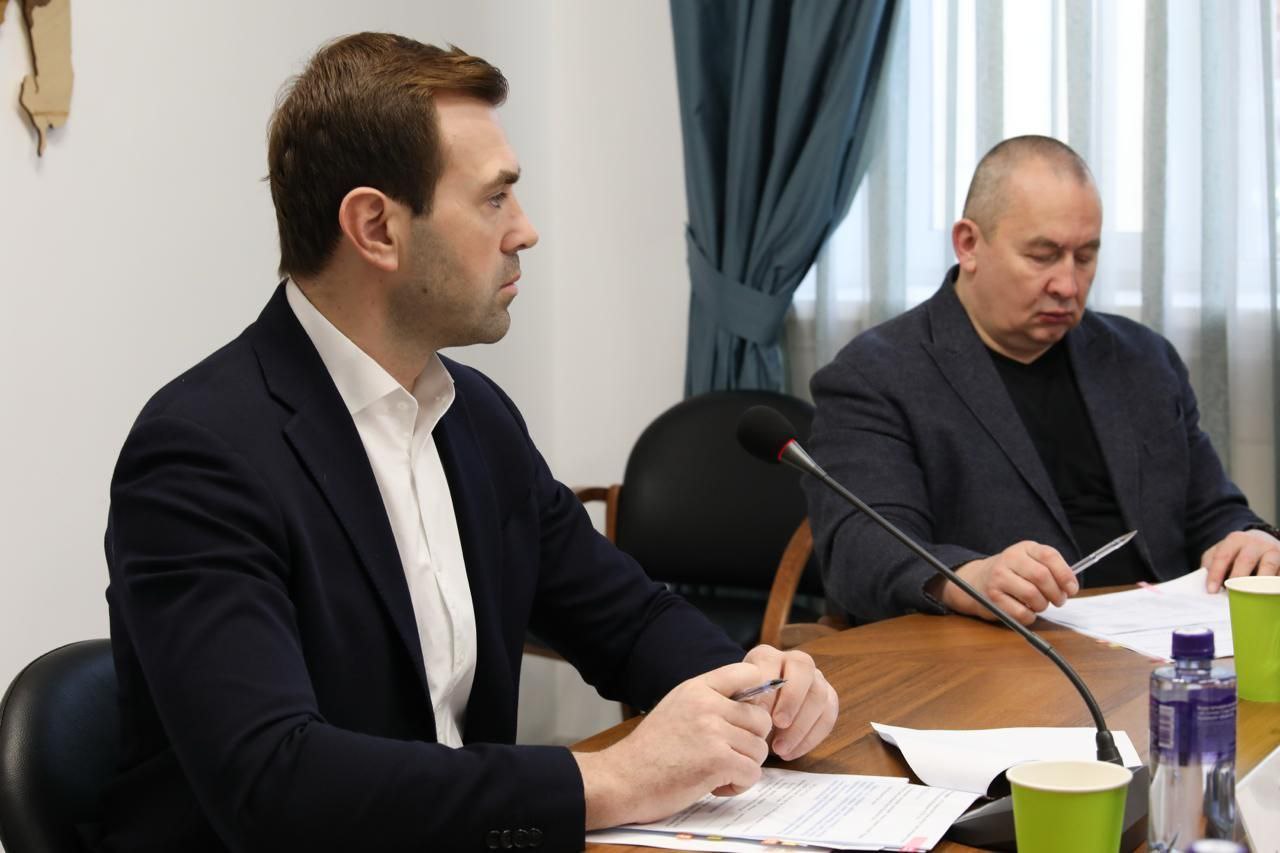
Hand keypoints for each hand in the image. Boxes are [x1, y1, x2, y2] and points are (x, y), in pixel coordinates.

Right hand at [572, 662, 772, 828]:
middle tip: (726, 755)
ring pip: (759, 749)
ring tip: (716, 772)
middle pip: (761, 719)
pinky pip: (752, 773)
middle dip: (750, 742)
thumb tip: (750, 703)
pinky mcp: (717, 760)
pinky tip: (715, 785)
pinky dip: (738, 785)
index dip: (757, 696)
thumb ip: (709, 700)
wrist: (622, 779)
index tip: (744, 718)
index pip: (747, 672)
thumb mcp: (677, 708)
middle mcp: (707, 704)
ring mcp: (713, 731)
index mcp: (697, 688)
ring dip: (743, 767)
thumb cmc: (649, 751)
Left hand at [742, 645, 838, 760]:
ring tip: (780, 749)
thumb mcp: (735, 703)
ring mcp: (815, 679)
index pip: (772, 662)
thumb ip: (742, 703)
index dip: (767, 688)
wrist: (753, 719)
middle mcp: (794, 661)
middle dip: (792, 698)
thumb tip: (755, 712)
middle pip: (804, 668)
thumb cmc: (741, 709)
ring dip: (801, 725)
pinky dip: (810, 738)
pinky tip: (791, 752)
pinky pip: (827, 716)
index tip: (759, 713)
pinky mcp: (828, 699)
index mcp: (766, 657)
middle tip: (778, 724)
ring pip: (819, 694)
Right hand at [942, 541, 1077, 625]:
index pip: (1049, 556)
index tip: (1071, 589)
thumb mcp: (1029, 562)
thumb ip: (1050, 569)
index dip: (1065, 574)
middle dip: (1056, 593)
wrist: (977, 580)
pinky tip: (1027, 612)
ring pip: (1032, 595)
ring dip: (1043, 605)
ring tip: (1040, 605)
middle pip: (1042, 576)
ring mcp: (998, 577)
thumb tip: (1070, 587)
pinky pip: (1020, 612)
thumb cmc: (1012, 574)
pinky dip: (1030, 616)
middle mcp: (1009, 559)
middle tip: (1058, 600)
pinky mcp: (992, 597)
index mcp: (1024, 548)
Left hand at [1202, 529, 1279, 591]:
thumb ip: (1211, 564)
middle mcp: (1256, 543)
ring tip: (1251, 598)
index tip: (1211, 590)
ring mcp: (1274, 552)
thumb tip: (1206, 584)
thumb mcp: (1220, 551)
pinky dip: (1275, 586)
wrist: (1263, 541)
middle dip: (1237, 579)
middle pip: (1245, 561)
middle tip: (1231, 596)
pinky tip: (1269, 596)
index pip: (1223, 556)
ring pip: (1268, 567)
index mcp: (1235, 540)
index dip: (1216, 574)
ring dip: (1259, 583)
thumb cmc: (1237, 552)